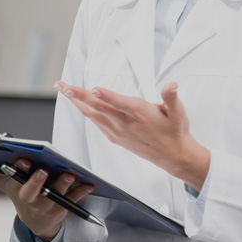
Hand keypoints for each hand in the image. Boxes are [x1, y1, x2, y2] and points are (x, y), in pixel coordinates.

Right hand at [0, 157, 94, 241]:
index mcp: (16, 188)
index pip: (15, 178)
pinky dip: (83, 191)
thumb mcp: (2, 182)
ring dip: (64, 184)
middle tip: (43, 170)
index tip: (23, 160)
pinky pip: (76, 199)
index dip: (19, 170)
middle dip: (38, 181)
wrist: (37, 221)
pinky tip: (89, 183)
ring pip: (57, 193)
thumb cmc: (20, 193)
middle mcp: (32, 197)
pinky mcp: (66, 207)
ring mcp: (49, 203)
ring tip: (70, 174)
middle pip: (34, 190)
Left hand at [56, 81, 209, 189]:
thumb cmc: (174, 130)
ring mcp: (117, 131)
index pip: (121, 104)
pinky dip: (85, 111)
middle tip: (63, 86)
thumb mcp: (178, 112)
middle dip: (79, 95)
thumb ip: (171, 98)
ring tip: (63, 89)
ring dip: (76, 101)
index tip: (93, 89)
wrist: (172, 155)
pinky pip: (96, 121)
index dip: (107, 96)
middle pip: (99, 107)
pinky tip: (77, 103)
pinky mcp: (114, 136)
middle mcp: (125, 123)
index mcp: (140, 114)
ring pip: (92, 114)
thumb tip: (171, 86)